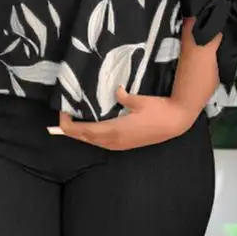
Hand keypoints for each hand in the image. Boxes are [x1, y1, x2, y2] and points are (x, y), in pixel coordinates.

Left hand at [53, 88, 197, 150]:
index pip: (84, 131)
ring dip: (82, 135)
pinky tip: (90, 130)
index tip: (61, 116)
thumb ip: (124, 97)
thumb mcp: (139, 100)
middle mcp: (114, 141)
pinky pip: (102, 143)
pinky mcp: (125, 145)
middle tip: (62, 120)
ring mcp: (120, 145)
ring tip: (73, 125)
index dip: (69, 126)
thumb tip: (116, 90)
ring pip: (94, 142)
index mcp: (114, 130)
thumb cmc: (158, 110)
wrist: (175, 123)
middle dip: (72, 131)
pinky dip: (92, 137)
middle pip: (86, 139)